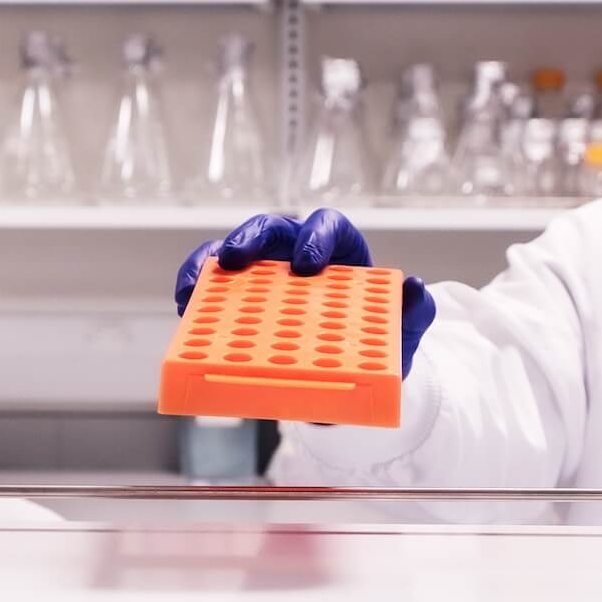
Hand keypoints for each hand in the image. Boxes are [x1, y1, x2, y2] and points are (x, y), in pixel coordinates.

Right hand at [174, 208, 437, 378]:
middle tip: (235, 260)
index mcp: (340, 251)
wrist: (349, 376)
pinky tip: (186, 304)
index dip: (317, 237)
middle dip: (250, 238)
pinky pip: (212, 281)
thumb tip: (416, 288)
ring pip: (233, 249)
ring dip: (211, 261)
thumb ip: (414, 314)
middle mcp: (297, 251)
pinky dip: (196, 285)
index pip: (328, 225)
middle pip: (271, 228)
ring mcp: (264, 271)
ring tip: (195, 287)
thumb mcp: (400, 338)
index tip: (308, 266)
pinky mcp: (239, 293)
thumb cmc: (374, 346)